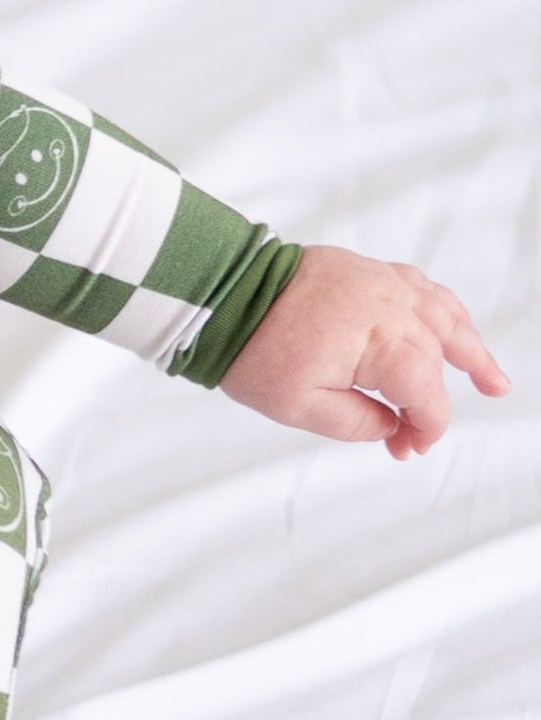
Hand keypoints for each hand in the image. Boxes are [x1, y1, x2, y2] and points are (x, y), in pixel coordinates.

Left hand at [221, 245, 509, 458]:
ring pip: (444, 316)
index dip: (425, 427)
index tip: (408, 449)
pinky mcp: (368, 270)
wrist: (226, 291)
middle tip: (419, 438)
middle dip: (430, 404)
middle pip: (435, 359)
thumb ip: (357, 423)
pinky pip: (423, 289)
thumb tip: (392, 426)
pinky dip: (444, 312)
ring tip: (493, 379)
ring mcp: (383, 282)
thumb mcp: (301, 407)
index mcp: (382, 340)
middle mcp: (393, 305)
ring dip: (471, 349)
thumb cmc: (255, 347)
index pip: (426, 393)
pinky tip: (452, 328)